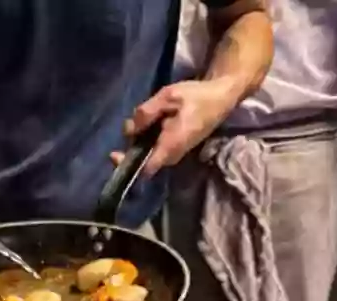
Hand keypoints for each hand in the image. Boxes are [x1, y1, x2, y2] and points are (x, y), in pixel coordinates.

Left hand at [111, 79, 237, 175]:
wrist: (221, 98)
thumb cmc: (197, 96)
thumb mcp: (169, 96)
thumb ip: (147, 112)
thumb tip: (130, 129)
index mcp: (171, 145)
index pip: (146, 168)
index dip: (128, 165)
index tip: (115, 154)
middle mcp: (172, 155)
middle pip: (142, 161)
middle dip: (131, 145)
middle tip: (134, 122)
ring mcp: (173, 153)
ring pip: (147, 153)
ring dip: (139, 139)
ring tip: (150, 115)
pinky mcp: (173, 148)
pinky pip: (153, 148)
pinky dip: (146, 137)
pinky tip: (153, 119)